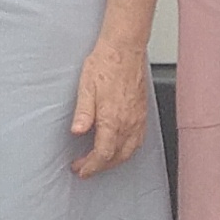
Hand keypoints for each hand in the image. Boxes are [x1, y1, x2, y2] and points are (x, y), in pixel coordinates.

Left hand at [70, 45, 149, 175]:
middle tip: (85, 168)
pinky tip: (119, 148)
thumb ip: (83, 113)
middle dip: (100, 167)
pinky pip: (138, 141)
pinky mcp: (142, 114)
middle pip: (117, 157)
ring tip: (100, 162)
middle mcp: (128, 122)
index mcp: (113, 118)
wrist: (125, 50)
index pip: (103, 154)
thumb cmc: (106, 64)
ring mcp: (138, 119)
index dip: (91, 166)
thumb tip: (77, 132)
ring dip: (114, 161)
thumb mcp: (85, 88)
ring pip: (130, 151)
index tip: (80, 169)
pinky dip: (127, 151)